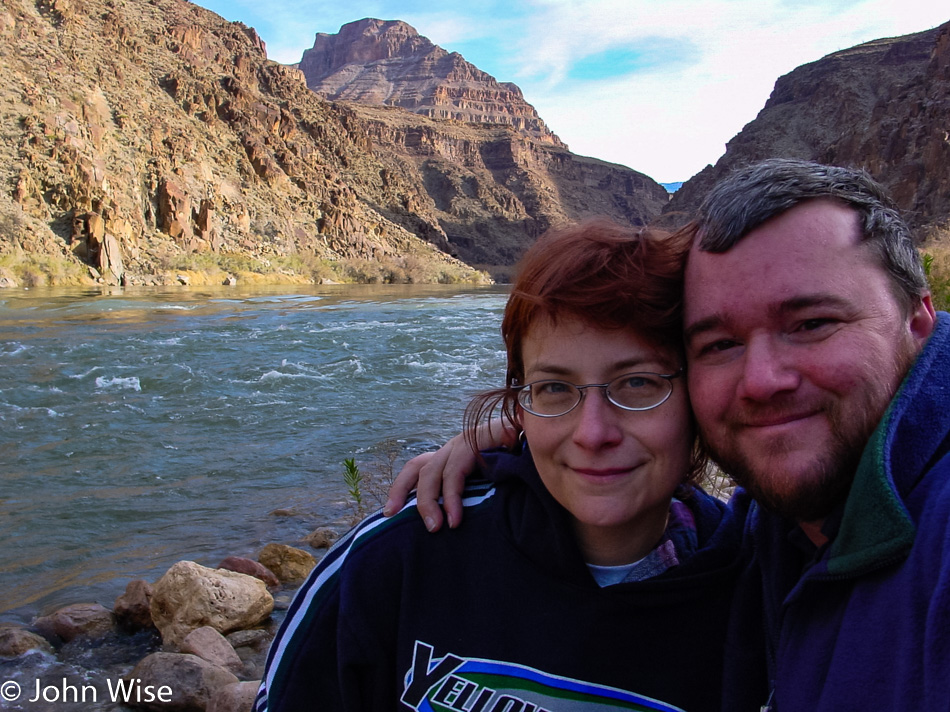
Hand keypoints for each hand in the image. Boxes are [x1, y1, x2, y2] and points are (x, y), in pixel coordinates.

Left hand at [384, 419, 517, 530]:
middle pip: (418, 469)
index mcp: (450, 455)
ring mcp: (464, 441)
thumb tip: (450, 524)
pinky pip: (457, 470)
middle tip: (423, 528)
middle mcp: (453, 446)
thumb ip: (471, 494)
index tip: (388, 512)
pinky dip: (454, 495)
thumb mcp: (488, 481)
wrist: (539, 434)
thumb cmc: (516, 463)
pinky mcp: (478, 440)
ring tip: (443, 528)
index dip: (400, 489)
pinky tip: (457, 517)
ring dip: (435, 502)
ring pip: (436, 472)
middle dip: (413, 499)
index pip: (416, 468)